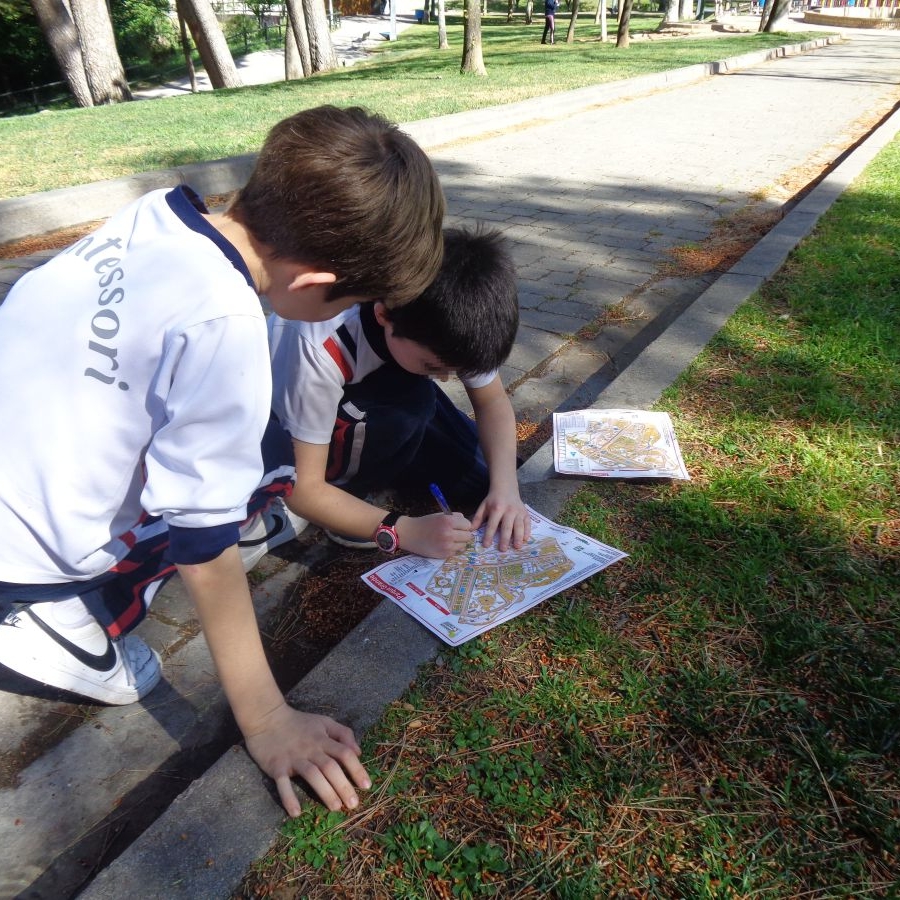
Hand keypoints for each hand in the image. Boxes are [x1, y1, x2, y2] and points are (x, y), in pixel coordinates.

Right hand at [244, 701, 370, 815]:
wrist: (266, 717)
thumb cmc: (298, 722)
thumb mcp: (324, 722)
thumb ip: (343, 733)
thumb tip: (358, 752)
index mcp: (323, 739)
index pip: (345, 753)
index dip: (357, 769)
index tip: (367, 786)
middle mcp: (311, 749)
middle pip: (331, 767)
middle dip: (344, 786)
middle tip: (353, 804)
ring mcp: (293, 758)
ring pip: (312, 775)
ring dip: (325, 792)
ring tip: (336, 808)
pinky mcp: (276, 766)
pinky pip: (283, 784)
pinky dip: (289, 798)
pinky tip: (296, 813)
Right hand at [397, 512, 472, 557]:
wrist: (409, 534)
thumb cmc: (425, 523)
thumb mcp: (440, 515)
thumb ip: (454, 518)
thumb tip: (467, 524)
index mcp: (448, 521)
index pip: (468, 525)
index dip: (464, 525)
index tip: (458, 526)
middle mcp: (449, 534)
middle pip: (468, 536)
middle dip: (463, 534)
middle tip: (456, 533)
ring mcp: (447, 545)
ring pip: (464, 545)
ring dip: (459, 542)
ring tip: (449, 539)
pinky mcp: (444, 554)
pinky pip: (456, 552)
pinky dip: (452, 549)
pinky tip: (444, 545)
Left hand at [470, 491, 530, 550]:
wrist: (506, 488)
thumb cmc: (493, 500)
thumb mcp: (483, 506)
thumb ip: (478, 518)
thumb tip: (471, 530)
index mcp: (497, 509)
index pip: (492, 524)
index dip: (489, 535)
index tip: (486, 545)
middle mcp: (509, 510)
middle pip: (507, 526)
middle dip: (505, 539)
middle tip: (503, 549)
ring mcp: (519, 512)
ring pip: (519, 526)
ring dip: (518, 537)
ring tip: (517, 547)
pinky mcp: (526, 513)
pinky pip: (527, 523)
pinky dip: (527, 531)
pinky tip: (525, 539)